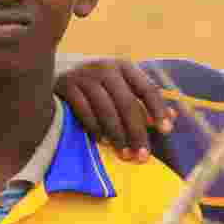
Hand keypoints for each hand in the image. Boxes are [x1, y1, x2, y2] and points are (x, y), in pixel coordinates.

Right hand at [55, 58, 173, 158]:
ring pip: (106, 110)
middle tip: (143, 157)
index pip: (146, 88)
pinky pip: (85, 111)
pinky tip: (102, 142)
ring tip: (124, 155)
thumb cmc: (94, 86)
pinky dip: (95, 128)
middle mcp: (105, 67)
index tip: (167, 131)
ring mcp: (84, 75)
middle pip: (127, 103)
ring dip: (117, 136)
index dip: (158, 110)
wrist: (49, 72)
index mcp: (123, 67)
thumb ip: (144, 102)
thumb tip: (173, 116)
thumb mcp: (120, 89)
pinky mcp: (66, 85)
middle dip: (137, 132)